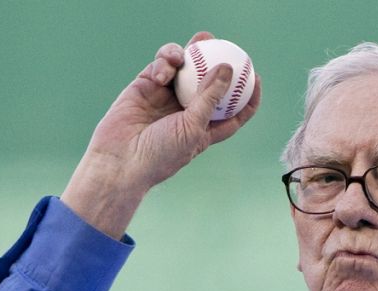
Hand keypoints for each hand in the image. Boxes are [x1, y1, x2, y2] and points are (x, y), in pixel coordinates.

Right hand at [62, 32, 260, 237]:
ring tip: (193, 46)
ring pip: (183, 68)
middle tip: (222, 43)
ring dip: (188, 55)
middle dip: (215, 61)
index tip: (256, 78)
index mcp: (205, 128)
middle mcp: (187, 111)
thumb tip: (228, 69)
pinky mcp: (146, 87)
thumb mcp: (194, 128)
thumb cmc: (161, 154)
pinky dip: (164, 63)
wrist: (122, 160)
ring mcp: (166, 98)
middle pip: (207, 81)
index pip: (232, 111)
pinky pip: (161, 66)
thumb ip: (210, 98)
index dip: (246, 96)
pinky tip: (163, 71)